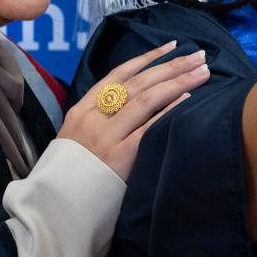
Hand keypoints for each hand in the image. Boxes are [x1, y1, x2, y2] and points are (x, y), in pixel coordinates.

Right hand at [59, 41, 208, 179]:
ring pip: (146, 99)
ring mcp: (106, 136)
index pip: (118, 74)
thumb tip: (127, 105)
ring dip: (178, 82)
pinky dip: (169, 111)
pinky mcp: (119, 157)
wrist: (53, 210)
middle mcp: (94, 117)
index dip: (147, 58)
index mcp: (82, 109)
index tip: (172, 46)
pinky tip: (188, 100)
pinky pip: (149, 128)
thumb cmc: (68, 177)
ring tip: (203, 72)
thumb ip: (98, 121)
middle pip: (138, 83)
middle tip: (200, 55)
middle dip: (171, 66)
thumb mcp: (74, 139)